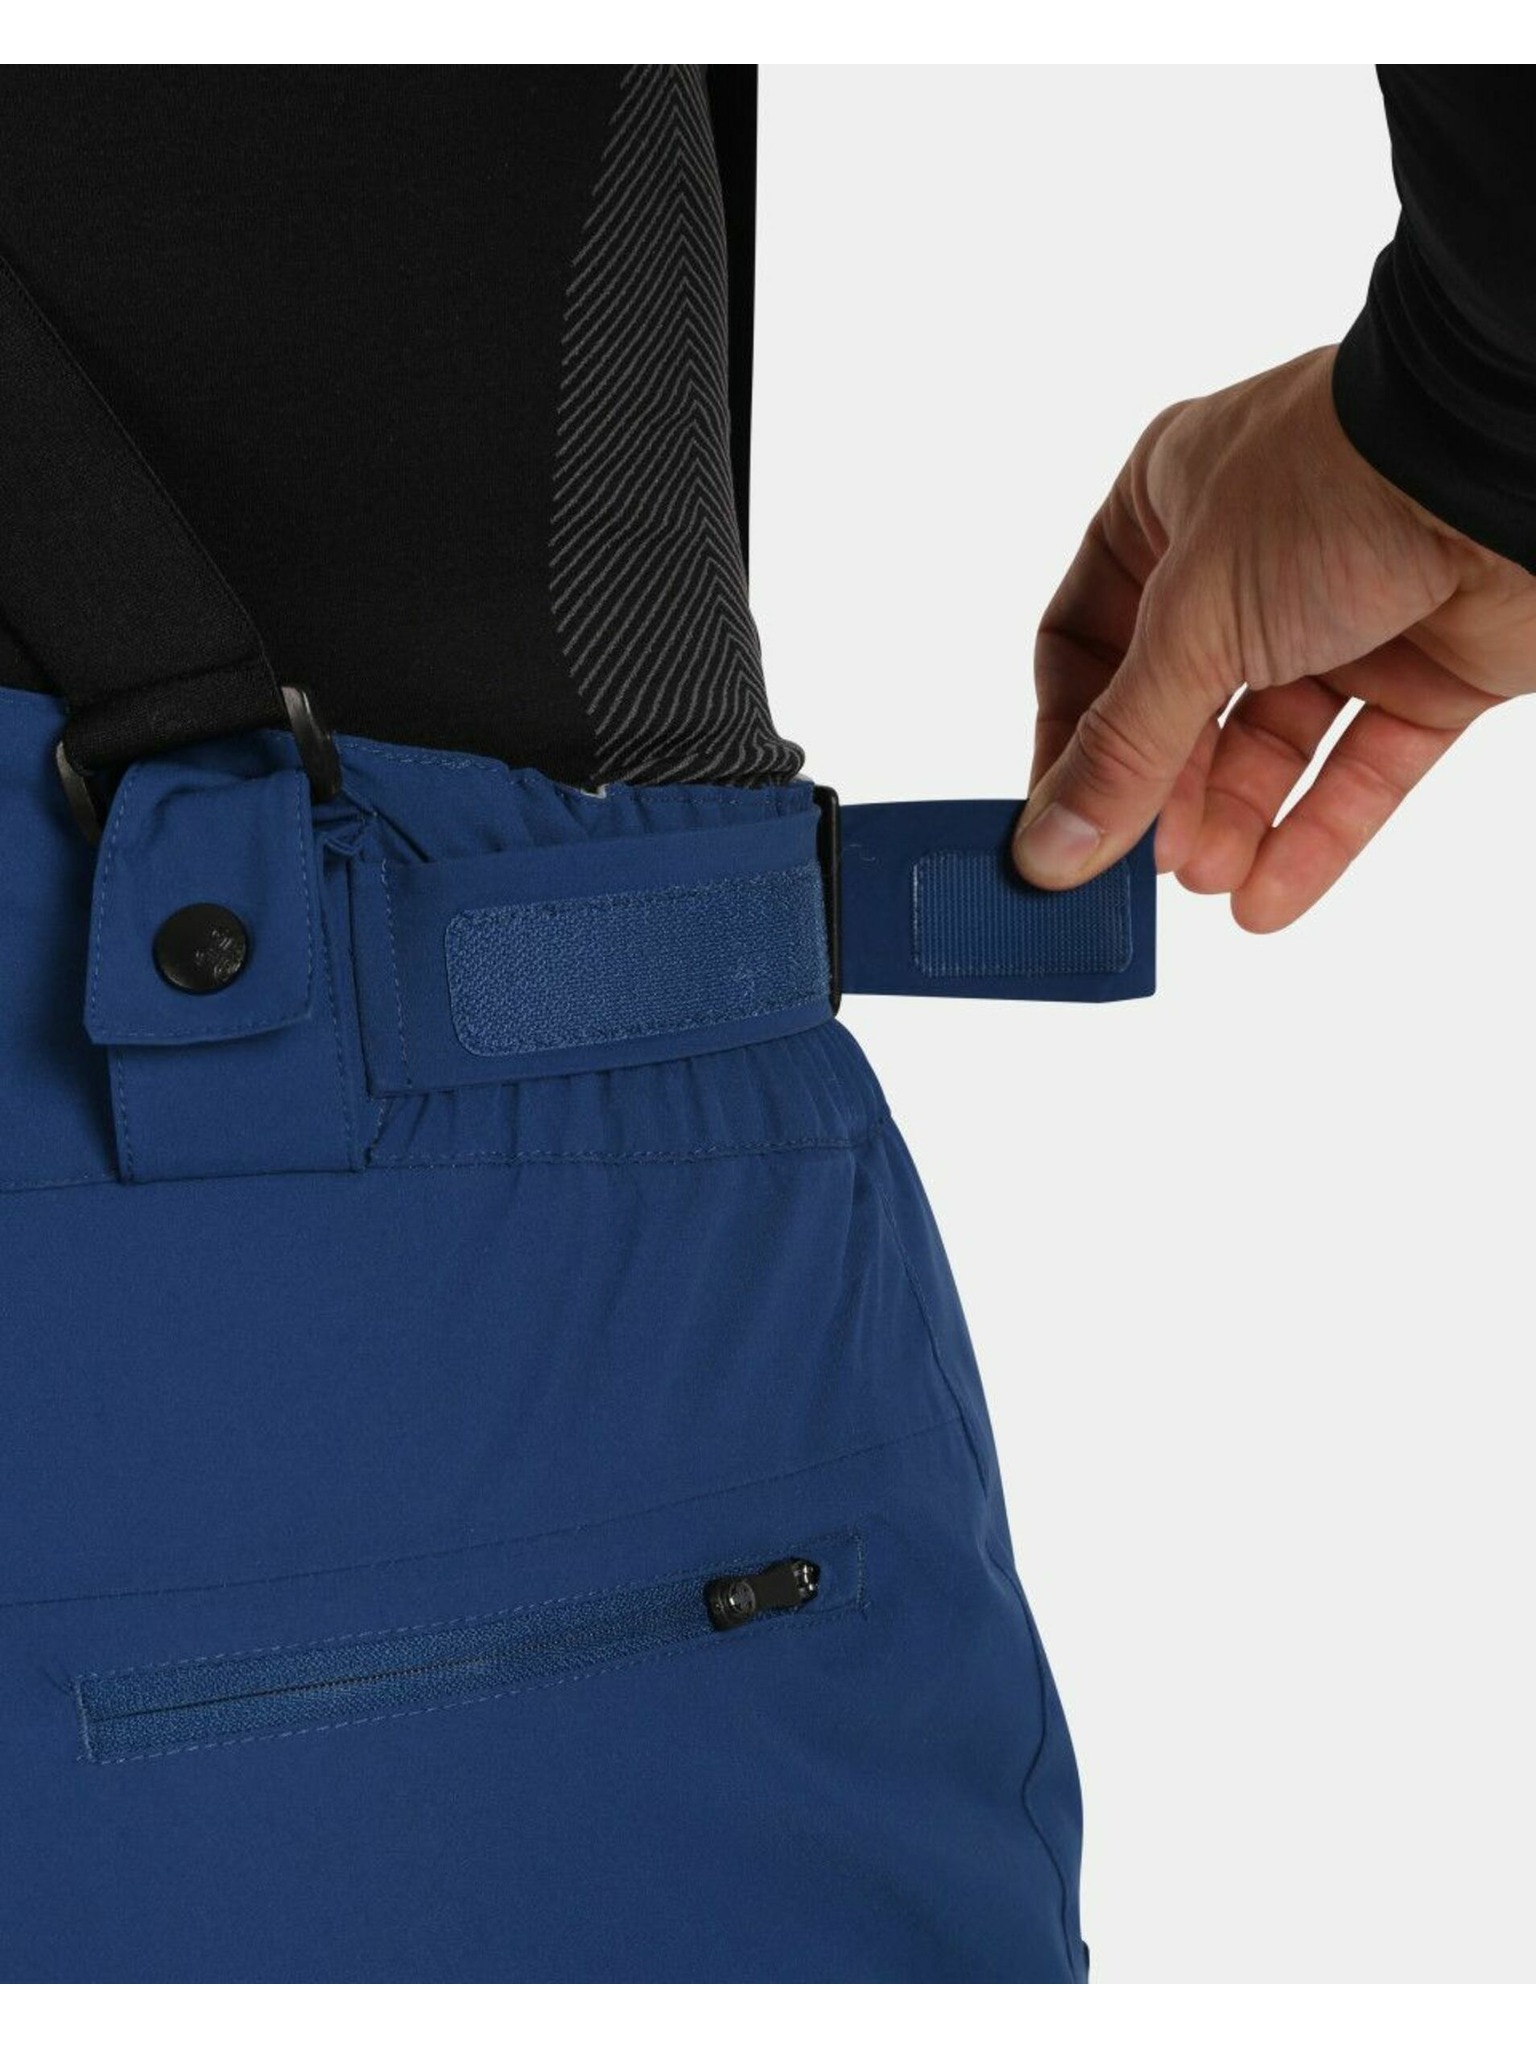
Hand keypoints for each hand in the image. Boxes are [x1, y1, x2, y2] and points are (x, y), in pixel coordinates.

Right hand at [1014, 346, 1535, 930]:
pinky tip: (1270, 898)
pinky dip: (1316, 834)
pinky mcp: (1426, 668)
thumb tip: (1049, 850)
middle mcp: (1246, 560)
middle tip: (1138, 875)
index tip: (1056, 826)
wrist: (1506, 465)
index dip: (1066, 736)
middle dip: (1160, 796)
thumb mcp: (1192, 623)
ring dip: (1233, 823)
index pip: (1084, 640)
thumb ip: (1122, 749)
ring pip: (1267, 746)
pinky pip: (1358, 767)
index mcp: (1166, 506)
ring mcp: (1340, 614)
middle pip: (1175, 706)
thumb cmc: (1335, 487)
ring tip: (1211, 882)